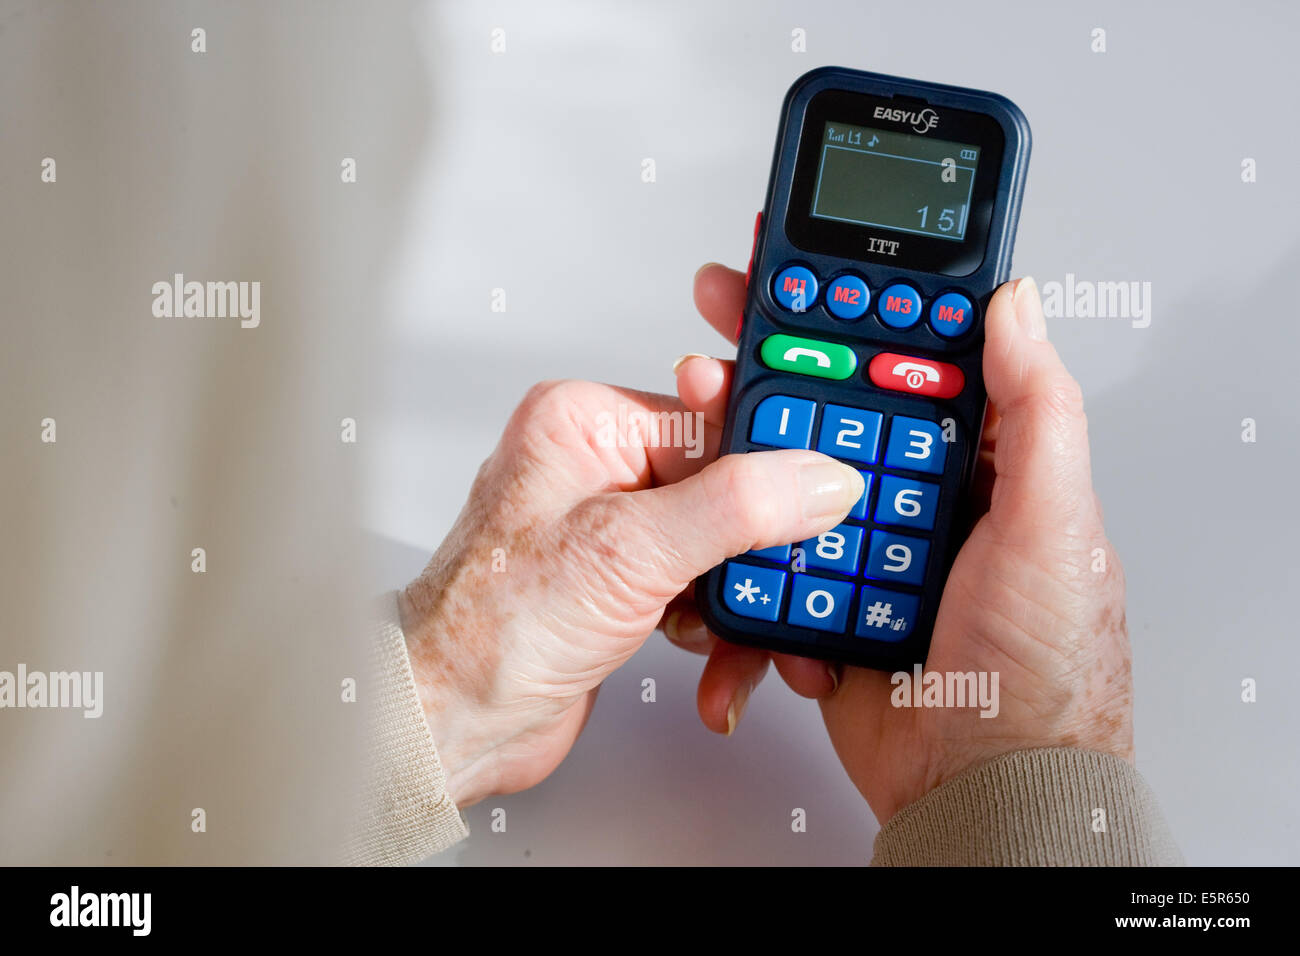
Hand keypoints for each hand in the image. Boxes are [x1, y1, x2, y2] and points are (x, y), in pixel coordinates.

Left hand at [399, 379, 863, 805]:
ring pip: (721, 549)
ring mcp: (613, 530)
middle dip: (758, 555)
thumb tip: (817, 476)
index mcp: (587, 424)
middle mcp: (599, 467)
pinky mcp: (624, 585)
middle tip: (788, 588)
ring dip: (739, 608)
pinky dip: (717, 633)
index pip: (714, 418)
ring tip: (742, 646)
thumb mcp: (631, 550)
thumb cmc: (494, 626)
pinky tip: (716, 667)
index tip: (822, 498)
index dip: (772, 463)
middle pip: (726, 489)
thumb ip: (737, 506)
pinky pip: (700, 591)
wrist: (455, 722)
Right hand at [678, 264, 1132, 823]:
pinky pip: (764, 561)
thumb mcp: (1053, 526)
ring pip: (782, 479)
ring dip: (734, 456)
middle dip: (767, 368)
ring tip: (697, 425)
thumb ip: (1037, 414)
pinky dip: (736, 555)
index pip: (909, 361)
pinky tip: (719, 535)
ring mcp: (862, 545)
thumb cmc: (1040, 670)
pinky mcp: (821, 599)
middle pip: (829, 408)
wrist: (981, 789)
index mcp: (976, 461)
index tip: (793, 274)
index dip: (851, 311)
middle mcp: (915, 494)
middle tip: (717, 333)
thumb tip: (1015, 305)